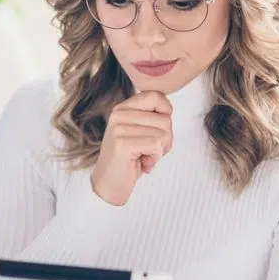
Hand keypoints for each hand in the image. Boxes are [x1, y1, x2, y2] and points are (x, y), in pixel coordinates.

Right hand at [90, 90, 173, 205]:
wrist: (109, 184)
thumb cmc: (129, 159)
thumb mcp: (140, 131)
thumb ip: (151, 117)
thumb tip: (169, 110)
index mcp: (123, 108)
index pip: (156, 95)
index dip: (166, 112)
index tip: (157, 129)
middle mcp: (119, 114)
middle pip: (165, 119)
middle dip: (165, 139)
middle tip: (149, 151)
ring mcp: (119, 128)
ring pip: (163, 133)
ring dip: (159, 151)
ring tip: (144, 157)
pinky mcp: (122, 143)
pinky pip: (156, 145)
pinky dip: (154, 158)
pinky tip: (142, 163)